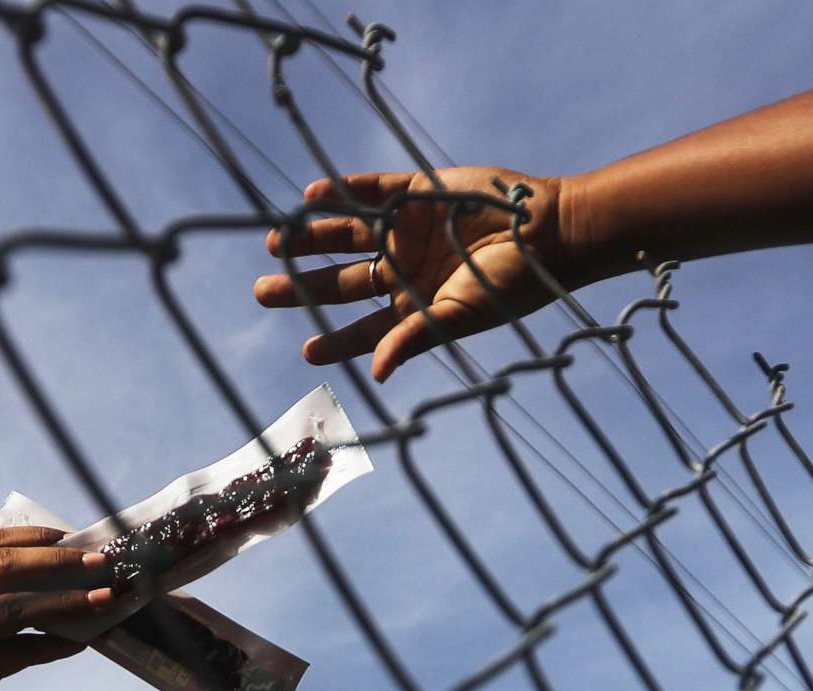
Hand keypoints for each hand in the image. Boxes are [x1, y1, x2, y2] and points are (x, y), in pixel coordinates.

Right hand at [0, 527, 115, 690]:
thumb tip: (57, 576)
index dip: (34, 537)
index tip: (70, 535)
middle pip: (5, 567)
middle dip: (57, 561)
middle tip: (99, 561)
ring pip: (14, 609)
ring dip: (65, 601)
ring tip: (103, 599)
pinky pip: (19, 654)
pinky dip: (53, 646)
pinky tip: (81, 642)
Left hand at [254, 168, 577, 382]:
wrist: (550, 232)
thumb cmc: (512, 284)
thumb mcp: (461, 316)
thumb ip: (415, 339)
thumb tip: (377, 375)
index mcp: (414, 307)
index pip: (364, 328)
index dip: (334, 339)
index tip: (306, 350)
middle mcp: (404, 270)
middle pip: (342, 280)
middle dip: (304, 285)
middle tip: (262, 291)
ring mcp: (408, 230)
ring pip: (347, 234)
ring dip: (311, 236)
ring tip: (275, 241)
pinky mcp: (418, 192)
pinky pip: (371, 192)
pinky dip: (341, 192)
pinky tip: (309, 197)